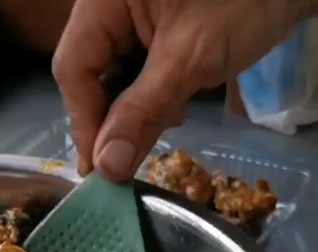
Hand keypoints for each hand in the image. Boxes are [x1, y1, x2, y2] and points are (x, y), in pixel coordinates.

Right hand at [53, 0, 296, 179]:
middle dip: (112, 116)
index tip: (100, 170)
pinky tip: (174, 106)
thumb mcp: (190, 60)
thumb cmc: (244, 4)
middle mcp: (107, 4)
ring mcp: (129, 13)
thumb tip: (106, 167)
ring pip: (111, 73)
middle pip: (87, 71)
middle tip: (130, 157)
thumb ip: (142, 112)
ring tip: (166, 122)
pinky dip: (149, 93)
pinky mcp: (152, 24)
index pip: (74, 67)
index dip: (84, 122)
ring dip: (133, 109)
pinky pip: (134, 66)